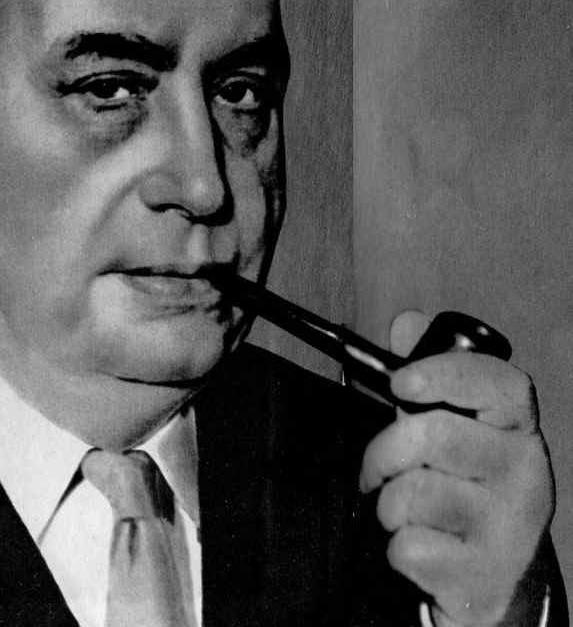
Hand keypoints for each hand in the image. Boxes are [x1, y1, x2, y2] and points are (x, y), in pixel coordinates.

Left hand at [359, 311, 554, 626]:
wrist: (493, 580)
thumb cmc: (463, 489)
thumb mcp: (452, 428)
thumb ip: (427, 377)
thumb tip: (406, 322)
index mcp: (517, 428)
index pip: (500, 383)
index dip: (447, 374)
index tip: (400, 380)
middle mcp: (525, 472)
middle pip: (435, 436)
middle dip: (383, 451)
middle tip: (376, 468)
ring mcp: (510, 527)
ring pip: (413, 494)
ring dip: (387, 503)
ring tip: (402, 510)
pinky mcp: (484, 574)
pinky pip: (409, 547)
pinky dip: (396, 548)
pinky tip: (419, 546)